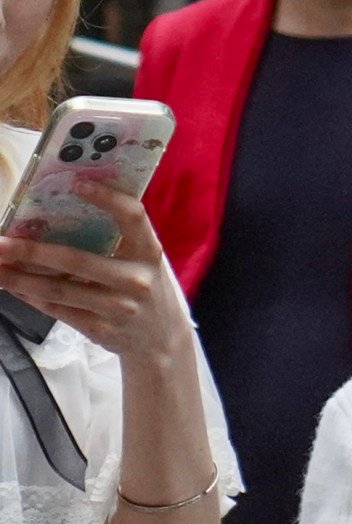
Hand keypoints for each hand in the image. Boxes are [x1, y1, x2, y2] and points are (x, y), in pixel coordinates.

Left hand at [0, 192, 193, 374]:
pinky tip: (12, 286)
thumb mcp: (145, 262)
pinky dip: (30, 296)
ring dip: (19, 278)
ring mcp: (117, 307)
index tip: (77, 182)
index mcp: (149, 253)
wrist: (163, 341)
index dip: (108, 198)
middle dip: (32, 252)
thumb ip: (119, 241)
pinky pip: (57, 309)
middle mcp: (135, 280)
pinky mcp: (99, 329)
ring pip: (58, 290)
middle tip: (0, 242)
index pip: (133, 217)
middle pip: (77, 261)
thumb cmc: (147, 289)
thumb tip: (61, 217)